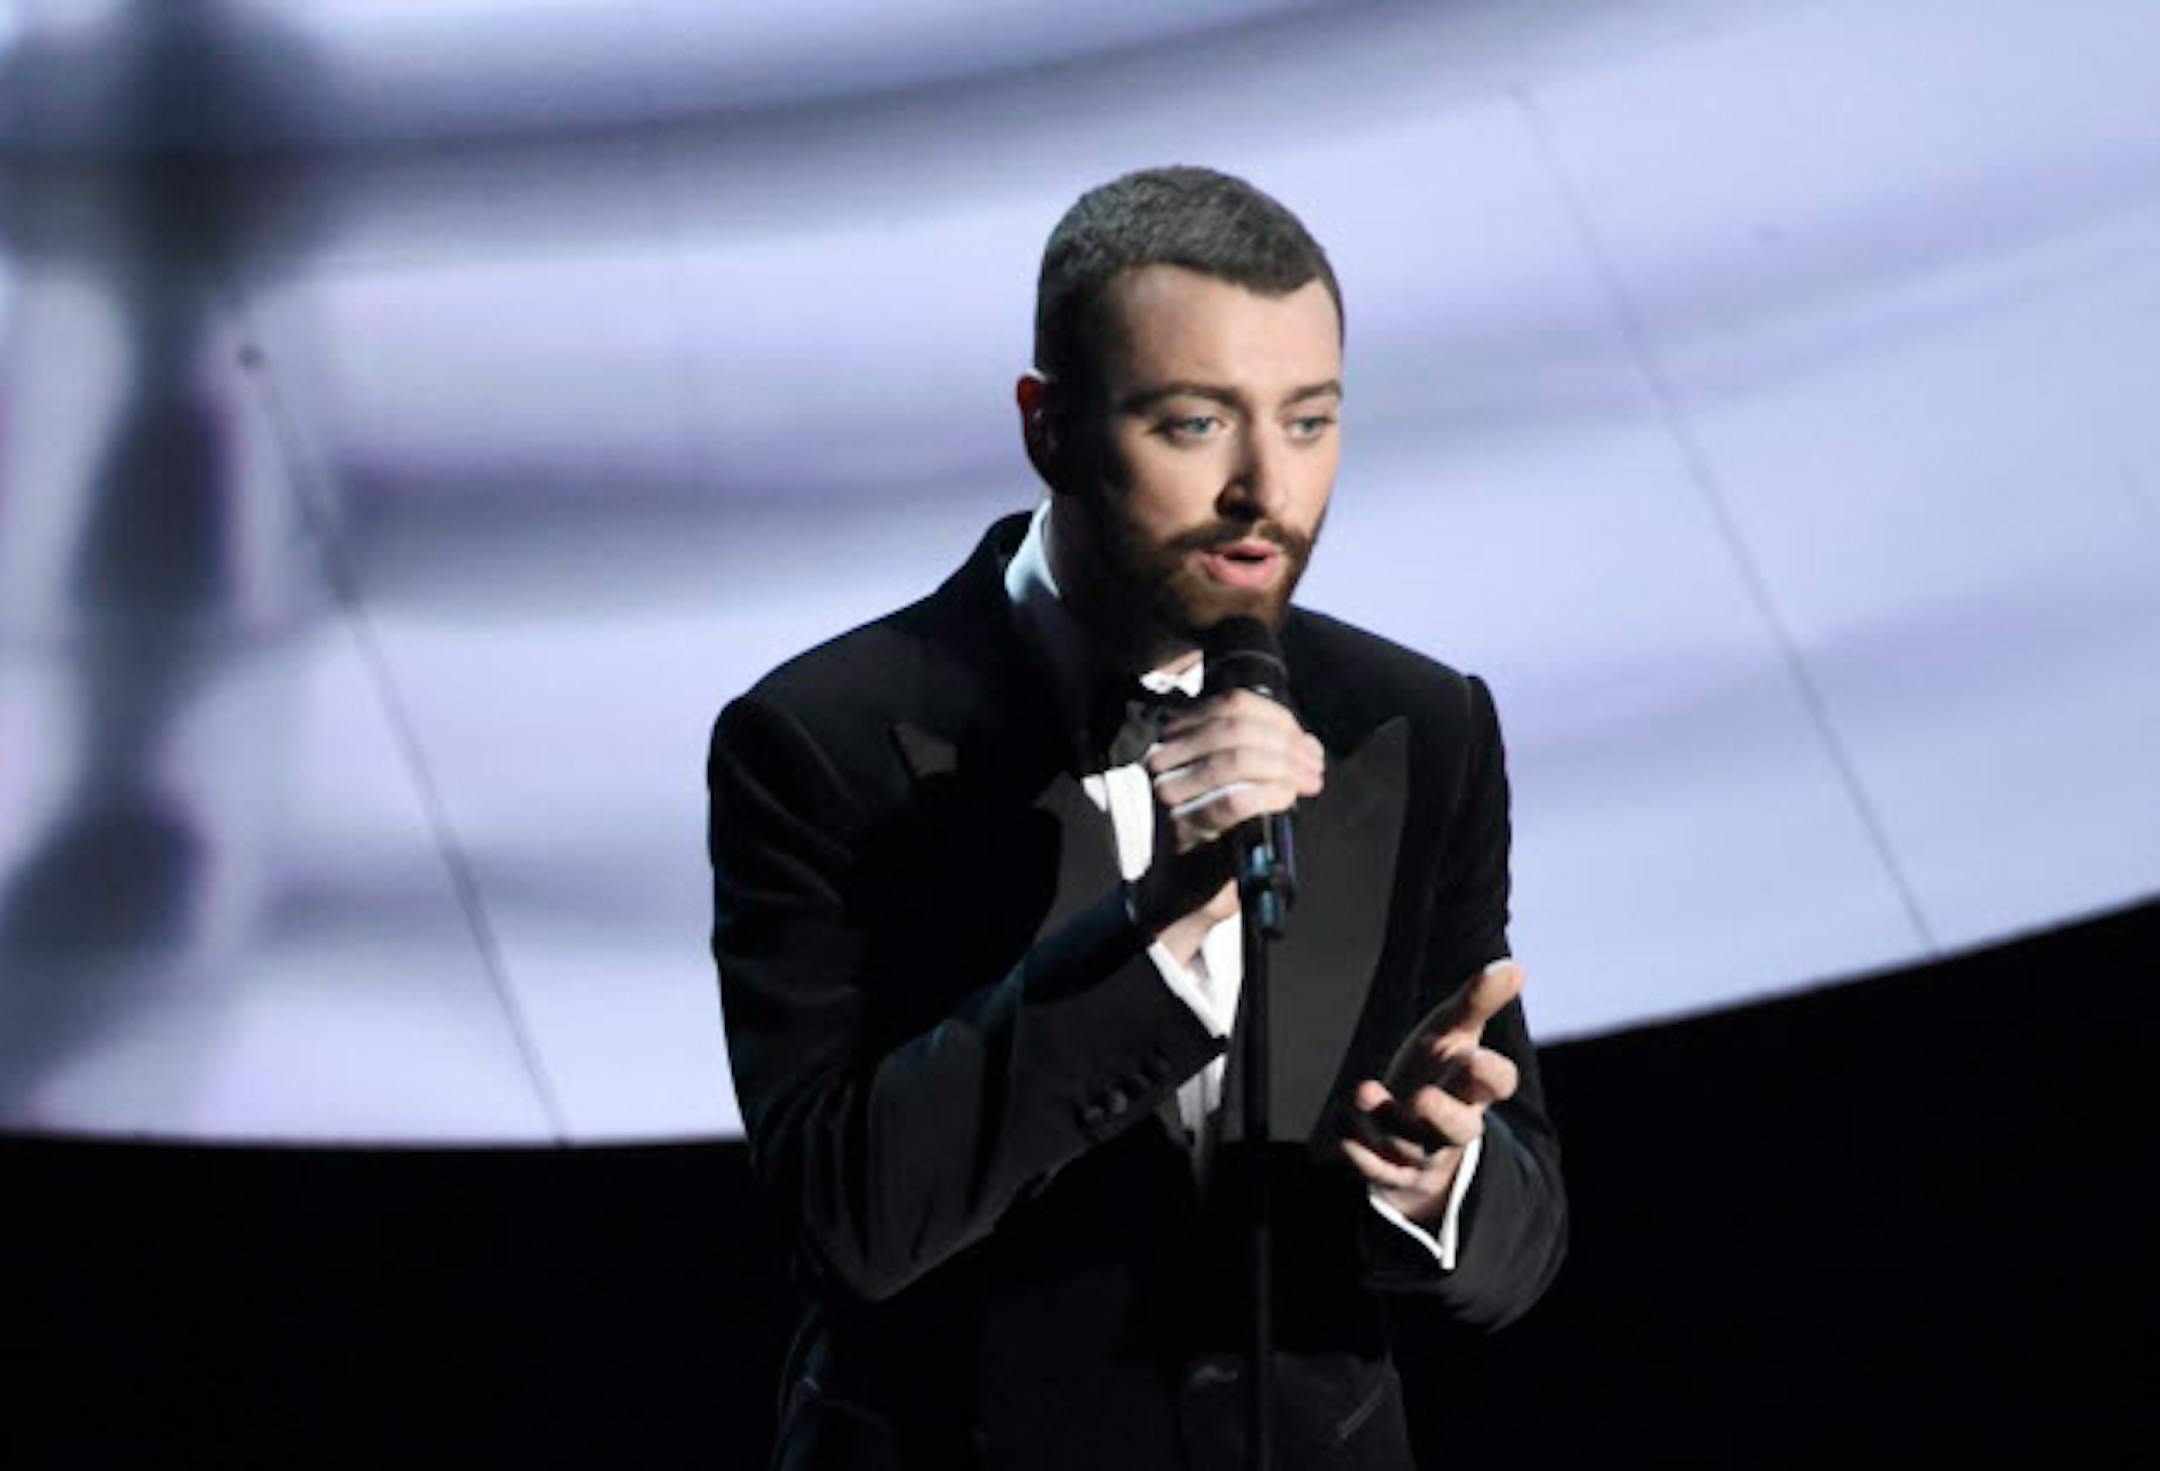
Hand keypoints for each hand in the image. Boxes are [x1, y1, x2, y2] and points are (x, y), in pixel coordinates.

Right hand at [1130, 689, 1323, 964]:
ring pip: (1236, 759)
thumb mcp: (1227, 778)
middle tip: (1312, 766)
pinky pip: (1235, 800)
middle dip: (1286, 746)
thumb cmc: (1211, 832)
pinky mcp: (1183, 826)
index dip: (1278, 718)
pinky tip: (1286, 798)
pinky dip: (1269, 795)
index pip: (1232, 704)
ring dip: (1283, 768)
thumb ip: (1257, 750)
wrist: (1181, 889)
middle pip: (1237, 729)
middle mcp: (1164, 757)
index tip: (1304, 741)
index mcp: (1175, 735)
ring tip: (1304, 783)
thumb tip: (1304, 743)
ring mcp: (1170, 792)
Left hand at [1341, 959, 1524, 1225]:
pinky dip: (1362, 1155)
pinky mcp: (1390, 1170)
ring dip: (1386, 1120)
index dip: (1490, 1076)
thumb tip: (1515, 966)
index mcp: (1474, 1088)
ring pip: (1409, 1146)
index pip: (1497, 1086)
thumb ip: (1478, 1001)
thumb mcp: (1454, 1031)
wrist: (1412, 1125)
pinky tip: (1345, 1135)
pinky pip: (1377, 1171)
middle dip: (1441, 1115)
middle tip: (1422, 1096)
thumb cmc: (1438, 1068)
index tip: (1475, 1059)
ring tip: (1364, 1090)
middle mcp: (1451, 1124)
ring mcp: (1421, 1150)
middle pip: (1459, 1129)